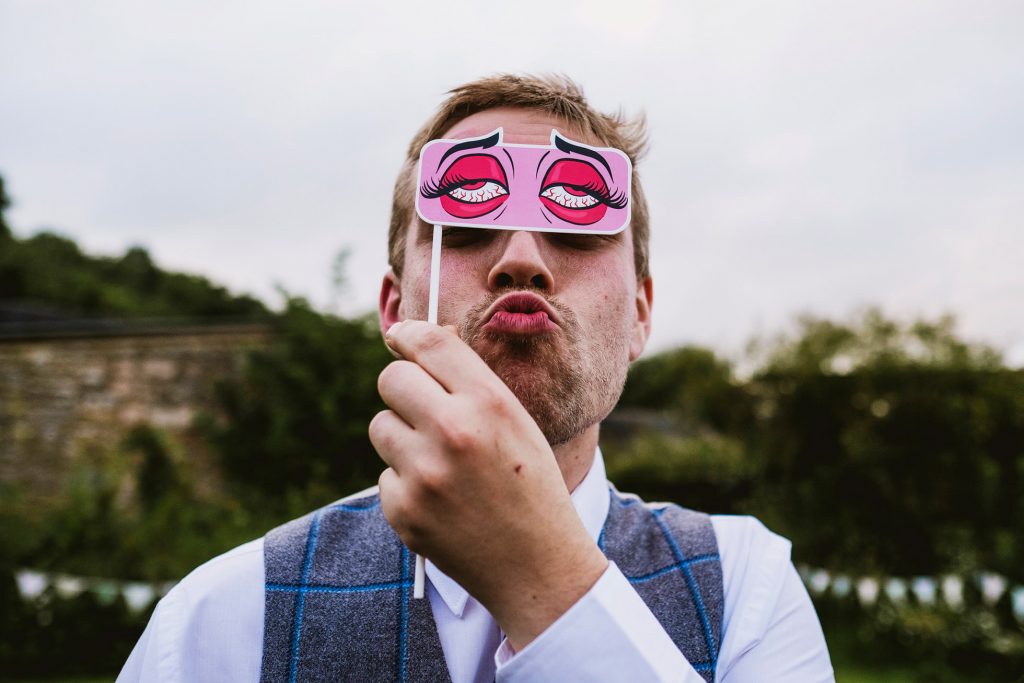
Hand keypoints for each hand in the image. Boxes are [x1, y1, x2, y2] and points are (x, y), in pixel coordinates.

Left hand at [369, 320, 607, 649]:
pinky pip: (386, 474)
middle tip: (422, 406)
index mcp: (489, 403)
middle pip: (392, 379)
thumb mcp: (517, 421)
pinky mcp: (403, 509)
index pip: (429, 343)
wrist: (536, 564)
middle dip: (403, 387)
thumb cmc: (529, 482)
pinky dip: (406, 483)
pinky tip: (441, 500)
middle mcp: (454, 432)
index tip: (401, 337)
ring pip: (380, 425)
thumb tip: (417, 338)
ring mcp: (424, 474)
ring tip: (440, 462)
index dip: (409, 334)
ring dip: (402, 437)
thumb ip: (470, 382)